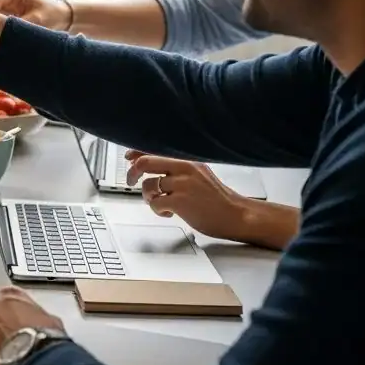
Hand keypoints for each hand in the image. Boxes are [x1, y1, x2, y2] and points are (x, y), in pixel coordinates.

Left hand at [0, 286, 65, 364]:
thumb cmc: (45, 340)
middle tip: (7, 345)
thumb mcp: (50, 320)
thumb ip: (35, 316)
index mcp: (9, 297)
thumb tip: (37, 324)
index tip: (11, 325)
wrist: (35, 358)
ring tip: (1, 358)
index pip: (3, 299)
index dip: (7, 314)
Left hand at [126, 152, 250, 241]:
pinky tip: (168, 212)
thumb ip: (177, 168)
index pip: (155, 149)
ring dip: (148, 197)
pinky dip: (157, 210)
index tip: (129, 157)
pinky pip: (155, 203)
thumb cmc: (217, 198)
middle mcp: (185, 168)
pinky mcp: (181, 202)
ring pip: (148, 186)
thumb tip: (149, 164)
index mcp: (188, 159)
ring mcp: (183, 185)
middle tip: (131, 181)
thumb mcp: (198, 173)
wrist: (236, 215)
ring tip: (160, 203)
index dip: (136, 152)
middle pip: (145, 162)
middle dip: (132, 172)